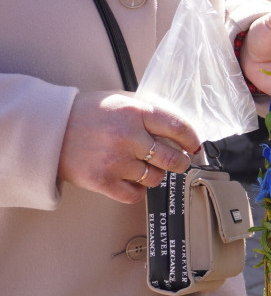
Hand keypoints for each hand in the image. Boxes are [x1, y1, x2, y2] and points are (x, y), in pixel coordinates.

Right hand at [58, 91, 200, 202]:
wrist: (49, 130)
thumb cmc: (89, 114)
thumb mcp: (122, 101)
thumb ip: (151, 111)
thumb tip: (184, 129)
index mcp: (135, 112)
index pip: (179, 128)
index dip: (192, 140)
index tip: (194, 146)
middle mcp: (127, 136)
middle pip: (173, 159)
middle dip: (180, 162)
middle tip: (178, 162)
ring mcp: (115, 160)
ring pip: (155, 178)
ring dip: (153, 174)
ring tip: (140, 165)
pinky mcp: (102, 181)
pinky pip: (136, 194)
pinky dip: (137, 189)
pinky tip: (129, 178)